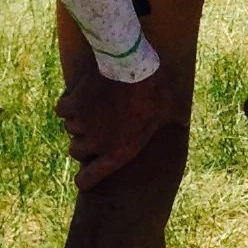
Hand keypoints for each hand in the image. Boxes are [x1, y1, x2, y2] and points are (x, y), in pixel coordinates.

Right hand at [58, 64, 176, 189]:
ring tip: (87, 108)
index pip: (95, 175)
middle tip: (89, 131)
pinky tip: (75, 96)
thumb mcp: (170, 108)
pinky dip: (67, 104)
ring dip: (77, 120)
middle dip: (82, 142)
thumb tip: (185, 121)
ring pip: (70, 128)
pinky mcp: (73, 105)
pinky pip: (61, 110)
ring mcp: (83, 124)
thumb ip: (175, 119)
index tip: (80, 182)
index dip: (86, 181)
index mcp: (120, 150)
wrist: (131, 65)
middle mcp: (98, 142)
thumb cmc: (155, 88)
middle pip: (76, 151)